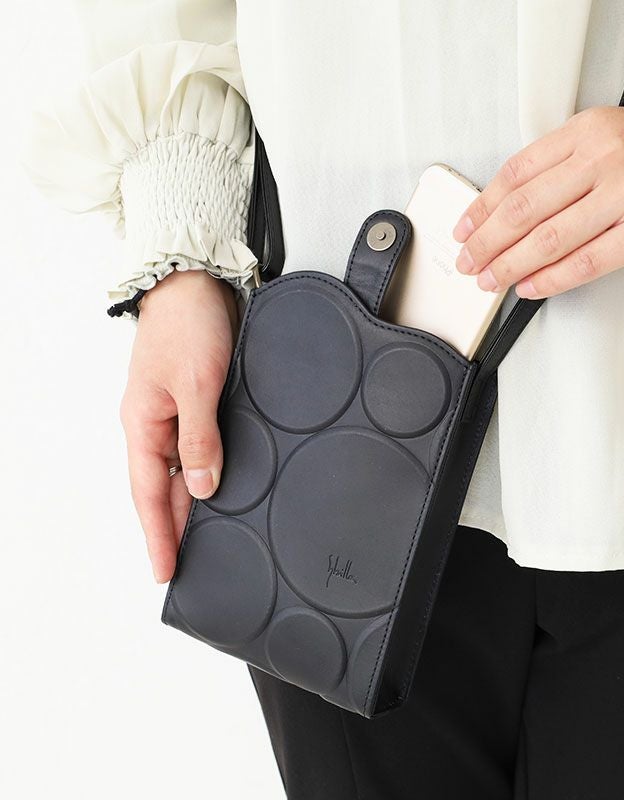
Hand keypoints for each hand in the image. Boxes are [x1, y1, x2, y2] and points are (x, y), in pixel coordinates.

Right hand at [119, 269, 239, 582]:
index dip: (158, 534)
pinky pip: (199, 450)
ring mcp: (177, 415)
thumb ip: (200, 436)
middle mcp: (156, 425)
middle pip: (163, 489)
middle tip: (191, 567)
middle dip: (176, 528)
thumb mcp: (196, 384)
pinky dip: (207, 474)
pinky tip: (222, 489)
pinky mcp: (199, 404)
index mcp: (143, 424)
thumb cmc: (188, 325)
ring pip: (182, 472)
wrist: (199, 284)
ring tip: (209, 540)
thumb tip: (201, 485)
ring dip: (193, 504)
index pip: (148, 494)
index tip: (166, 571)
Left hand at [452, 106, 623, 298]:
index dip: (482, 206)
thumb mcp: (613, 136)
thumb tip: (511, 207)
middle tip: (467, 261)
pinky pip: (585, 262)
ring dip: (510, 264)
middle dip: (486, 241)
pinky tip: (529, 287)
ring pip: (550, 238)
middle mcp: (606, 158)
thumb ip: (565, 163)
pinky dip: (550, 279)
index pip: (517, 172)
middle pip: (525, 207)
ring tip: (489, 280)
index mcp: (589, 130)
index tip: (464, 228)